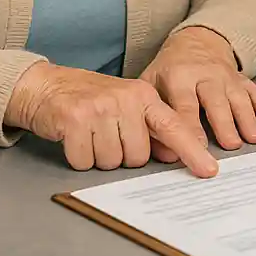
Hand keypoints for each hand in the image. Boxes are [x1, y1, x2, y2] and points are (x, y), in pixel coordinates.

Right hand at [7, 61, 219, 174]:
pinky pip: (84, 162)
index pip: (172, 126)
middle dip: (122, 155)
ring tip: (90, 134)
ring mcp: (100, 108)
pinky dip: (78, 157)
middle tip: (107, 135)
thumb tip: (173, 154)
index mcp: (143, 95)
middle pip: (138, 157)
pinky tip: (74, 138)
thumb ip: (149, 126)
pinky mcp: (75, 120)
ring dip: (99, 157)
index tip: (209, 170)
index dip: (191, 150)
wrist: (46, 85)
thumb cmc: (90, 100)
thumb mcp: (125, 103)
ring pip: (111, 162)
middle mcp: (125, 99)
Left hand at [140, 27, 255, 159]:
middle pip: (216, 101)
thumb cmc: (170, 71)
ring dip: (248, 118)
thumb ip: (153, 116)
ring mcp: (227, 76)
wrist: (196, 42)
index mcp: (179, 77)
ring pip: (239, 97)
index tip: (198, 148)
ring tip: (254, 139)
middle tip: (231, 145)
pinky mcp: (243, 79)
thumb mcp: (151, 85)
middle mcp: (206, 75)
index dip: (192, 128)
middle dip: (225, 124)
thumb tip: (162, 152)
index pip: (185, 105)